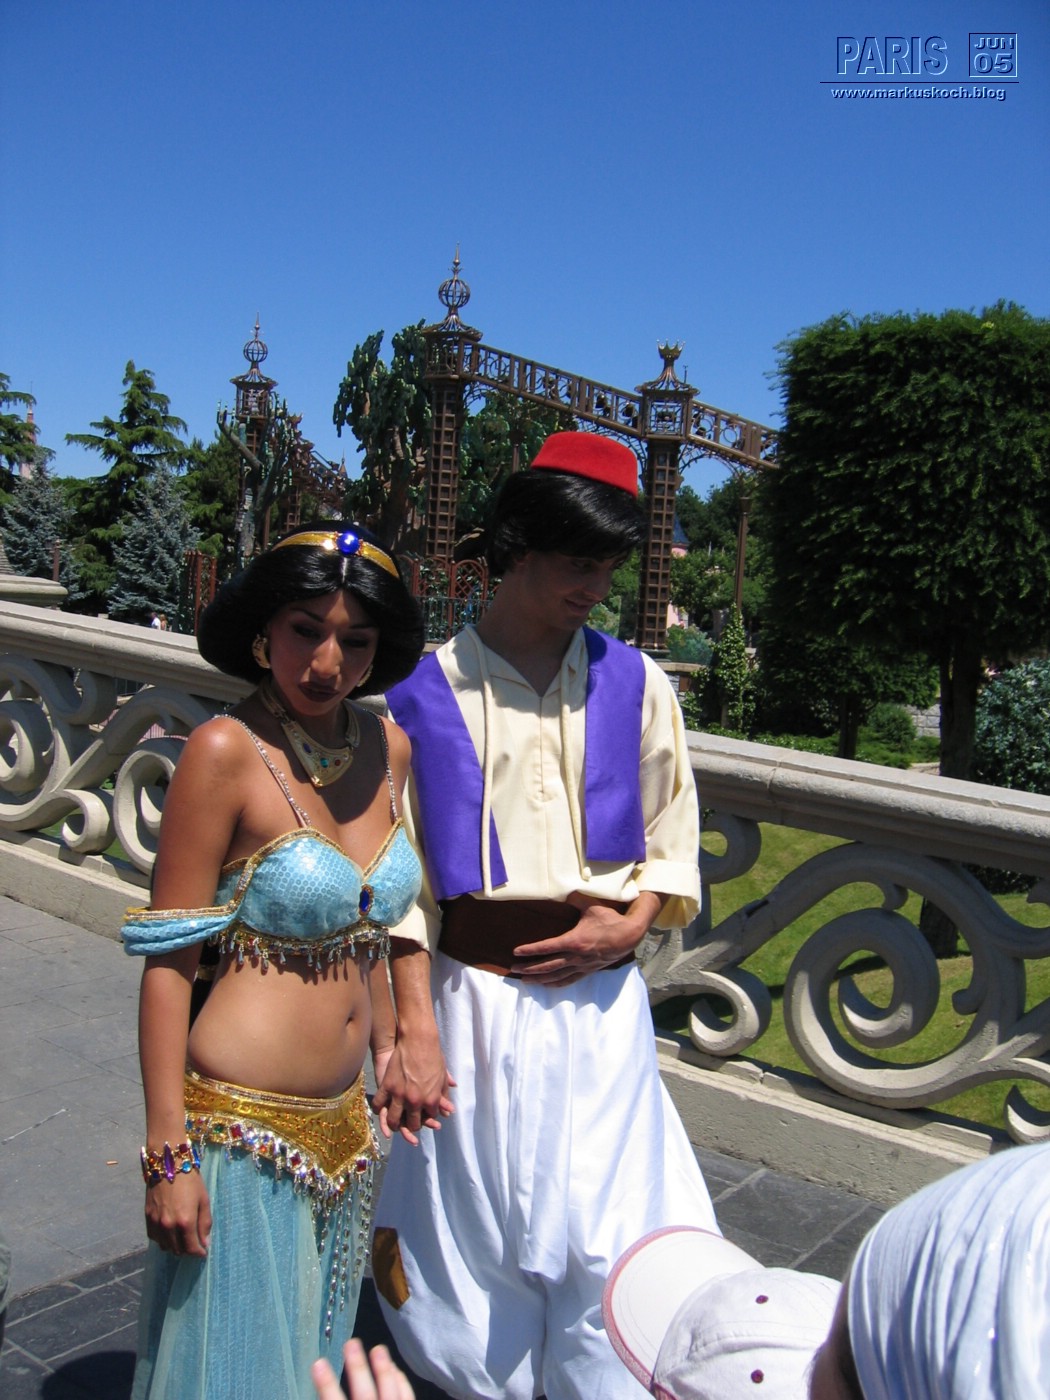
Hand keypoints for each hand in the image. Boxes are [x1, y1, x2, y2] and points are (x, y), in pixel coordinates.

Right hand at [144, 1169, 211, 1256]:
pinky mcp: (148, 1219)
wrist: (168, 1165)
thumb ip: (205, 1224)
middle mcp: (168, 1226)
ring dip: (175, 1246)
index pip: (191, 1248)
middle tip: (194, 1244)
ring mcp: (156, 1223)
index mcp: (185, 1222)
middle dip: (188, 1250)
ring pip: (165, 1247)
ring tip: (183, 1238)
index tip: (203, 1253)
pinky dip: (163, 1240)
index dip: (199, 1253)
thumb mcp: (204, 1200)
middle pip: (178, 1250)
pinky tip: (170, 1232)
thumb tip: (205, 1243)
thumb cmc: (190, 1180)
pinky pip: (155, 1238)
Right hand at [312, 1340, 414, 1399]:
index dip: (326, 1384)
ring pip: (390, 1394)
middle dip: (358, 1368)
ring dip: (384, 1370)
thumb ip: (333, 1398)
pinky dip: (401, 1383)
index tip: (318, 1362)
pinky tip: (395, 1370)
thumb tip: (323, 1382)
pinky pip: (407, 1399)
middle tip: (351, 1342)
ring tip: (378, 1348)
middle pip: (364, 1394)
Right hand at [371, 1031, 454, 1144]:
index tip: (426, 1115)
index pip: (430, 1117)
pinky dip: (379, 1110)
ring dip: (395, 1125)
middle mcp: (415, 1101)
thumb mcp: (442, 1076)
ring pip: (394, 1120)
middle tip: (411, 1124)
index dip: (428, 1117)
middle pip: (413, 1124)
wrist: (418, 1039)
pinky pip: (379, 1105)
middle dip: (413, 1126)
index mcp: (431, 1099)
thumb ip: (444, 1094)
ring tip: (395, 1124)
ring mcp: (400, 1095)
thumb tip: (449, 1110)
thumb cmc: (433, 1055)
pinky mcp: (387, 1086)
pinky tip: (381, 1110)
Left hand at [511, 893, 658, 986]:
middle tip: (513, 969)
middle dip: (529, 968)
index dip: (530, 950)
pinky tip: (547, 985)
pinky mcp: (589, 970)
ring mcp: (583, 965)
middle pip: (548, 965)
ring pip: (557, 976)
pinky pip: (570, 980)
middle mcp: (577, 956)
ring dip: (540, 979)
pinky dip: (556, 984)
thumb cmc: (610, 919)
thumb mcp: (592, 906)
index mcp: (575, 940)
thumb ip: (576, 899)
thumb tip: (564, 891)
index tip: (516, 952)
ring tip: (525, 980)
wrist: (630, 934)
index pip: (548, 947)